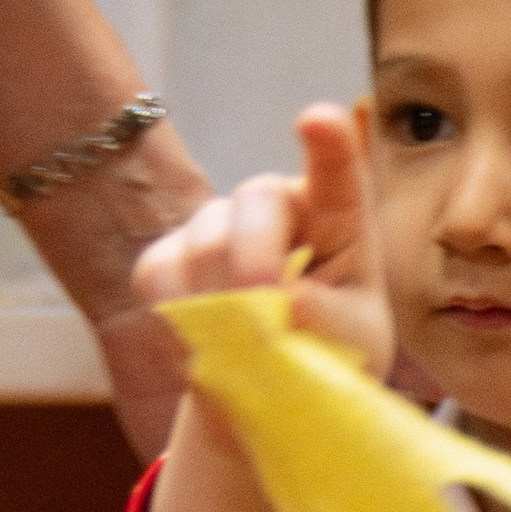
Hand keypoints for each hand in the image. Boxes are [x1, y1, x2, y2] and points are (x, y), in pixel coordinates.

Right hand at [136, 108, 391, 511]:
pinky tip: (204, 344)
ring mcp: (216, 223)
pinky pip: (157, 276)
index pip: (338, 175)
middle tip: (261, 308)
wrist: (274, 391)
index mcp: (337, 221)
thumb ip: (327, 319)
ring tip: (247, 350)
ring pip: (203, 244)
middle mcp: (275, 207)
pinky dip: (176, 318)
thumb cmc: (333, 356)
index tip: (319, 119)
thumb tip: (284, 303)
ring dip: (221, 306)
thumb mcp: (352, 346)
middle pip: (256, 203)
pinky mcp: (168, 254)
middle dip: (255, 257)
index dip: (329, 146)